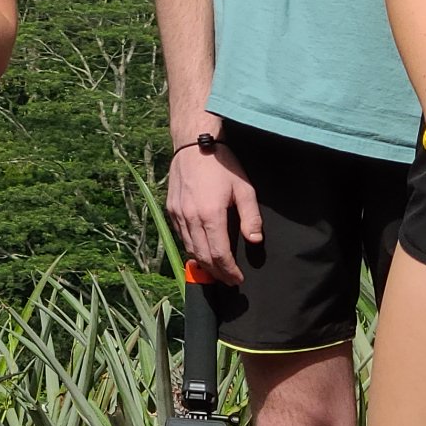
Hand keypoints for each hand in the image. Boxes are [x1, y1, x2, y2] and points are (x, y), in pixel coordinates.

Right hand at [165, 136, 263, 284]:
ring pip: (189, 249)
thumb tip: (255, 241)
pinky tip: (202, 250)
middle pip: (202, 257)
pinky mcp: (170, 209)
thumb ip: (251, 217)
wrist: (194, 144)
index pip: (219, 254)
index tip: (238, 279)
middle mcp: (190, 219)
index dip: (229, 271)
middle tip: (229, 281)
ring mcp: (178, 214)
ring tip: (217, 270)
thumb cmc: (223, 164)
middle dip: (217, 273)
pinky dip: (192, 249)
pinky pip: (181, 236)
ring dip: (203, 264)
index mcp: (210, 215)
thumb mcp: (244, 188)